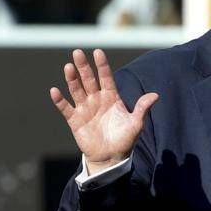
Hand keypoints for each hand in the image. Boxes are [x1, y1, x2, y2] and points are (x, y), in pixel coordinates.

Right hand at [49, 48, 157, 173]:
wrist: (111, 158)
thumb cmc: (124, 140)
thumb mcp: (135, 124)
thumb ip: (142, 108)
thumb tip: (155, 95)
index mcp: (111, 98)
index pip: (106, 78)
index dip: (102, 65)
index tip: (98, 52)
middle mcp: (96, 100)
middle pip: (89, 80)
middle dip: (83, 67)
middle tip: (78, 52)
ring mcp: (85, 109)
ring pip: (76, 90)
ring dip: (72, 79)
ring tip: (68, 67)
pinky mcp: (75, 120)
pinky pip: (66, 108)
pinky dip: (60, 100)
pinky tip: (55, 91)